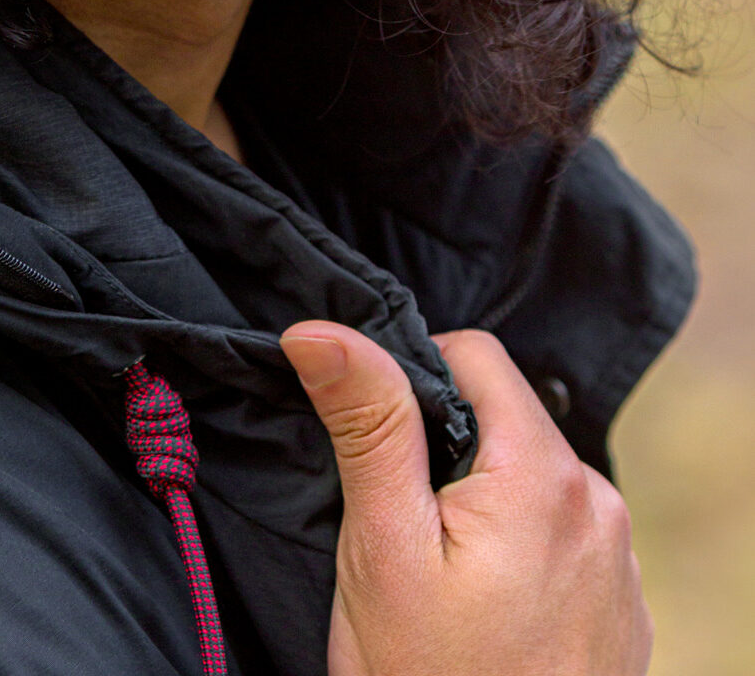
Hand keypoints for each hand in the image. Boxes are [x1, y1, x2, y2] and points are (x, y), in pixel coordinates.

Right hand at [279, 323, 651, 675]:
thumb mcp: (382, 547)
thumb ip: (368, 424)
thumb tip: (321, 328)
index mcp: (545, 476)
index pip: (476, 355)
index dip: (411, 378)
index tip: (375, 444)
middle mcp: (601, 507)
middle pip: (505, 419)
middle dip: (444, 451)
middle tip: (398, 529)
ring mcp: (620, 564)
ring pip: (530, 480)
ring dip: (482, 502)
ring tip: (438, 581)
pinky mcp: (622, 610)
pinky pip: (561, 539)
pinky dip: (517, 552)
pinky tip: (482, 615)